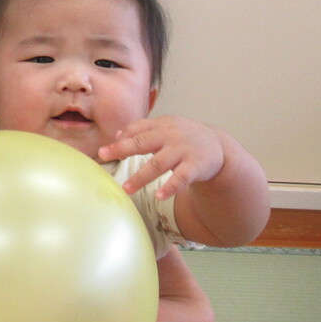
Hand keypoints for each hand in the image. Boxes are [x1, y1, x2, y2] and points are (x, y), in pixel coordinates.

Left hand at [97, 116, 224, 200]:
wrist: (217, 145)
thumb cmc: (184, 137)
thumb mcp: (165, 128)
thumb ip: (142, 130)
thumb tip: (118, 135)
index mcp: (161, 125)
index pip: (136, 129)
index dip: (120, 139)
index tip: (104, 151)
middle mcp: (170, 135)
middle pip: (142, 142)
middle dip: (122, 148)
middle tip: (103, 154)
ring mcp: (183, 150)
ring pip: (158, 164)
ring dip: (141, 177)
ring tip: (127, 189)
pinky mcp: (195, 166)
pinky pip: (180, 178)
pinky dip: (170, 187)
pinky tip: (159, 196)